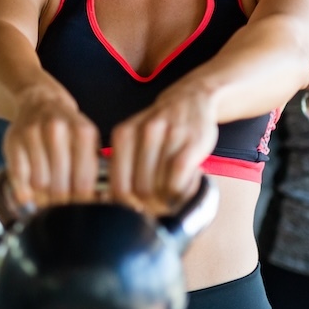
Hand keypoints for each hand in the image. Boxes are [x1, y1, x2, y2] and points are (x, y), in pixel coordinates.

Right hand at [2, 87, 100, 209]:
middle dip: (62, 203)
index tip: (80, 208)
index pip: (84, 183)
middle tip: (62, 206)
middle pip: (60, 187)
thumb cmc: (68, 130)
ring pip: (39, 184)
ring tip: (47, 195)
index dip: (81, 203)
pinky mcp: (13, 141)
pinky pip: (18, 177)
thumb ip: (91, 171)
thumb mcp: (87, 143)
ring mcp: (33, 134)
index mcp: (83, 132)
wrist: (40, 102)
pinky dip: (24, 190)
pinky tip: (30, 190)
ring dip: (43, 196)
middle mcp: (57, 130)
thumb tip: (96, 203)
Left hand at [107, 86, 215, 216]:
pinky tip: (187, 186)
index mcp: (123, 135)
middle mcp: (144, 132)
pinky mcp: (192, 143)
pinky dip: (183, 193)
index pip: (118, 187)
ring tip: (175, 192)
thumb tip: (117, 205)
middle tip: (161, 205)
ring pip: (159, 189)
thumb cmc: (161, 127)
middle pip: (139, 191)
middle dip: (151, 206)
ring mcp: (168, 136)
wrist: (191, 98)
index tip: (138, 210)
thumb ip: (123, 167)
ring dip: (169, 200)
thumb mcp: (133, 139)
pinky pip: (180, 182)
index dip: (129, 207)